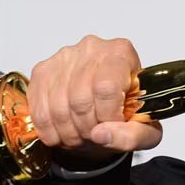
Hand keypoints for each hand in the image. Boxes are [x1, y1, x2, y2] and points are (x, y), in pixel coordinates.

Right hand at [28, 35, 162, 160]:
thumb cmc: (127, 111)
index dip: (108, 116)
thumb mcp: (146, 130)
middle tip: (95, 135)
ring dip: (68, 133)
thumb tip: (101, 134)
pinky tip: (63, 132)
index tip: (112, 125)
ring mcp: (64, 58)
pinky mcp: (42, 71)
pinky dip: (50, 131)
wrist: (105, 104)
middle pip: (80, 99)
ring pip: (58, 107)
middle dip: (87, 128)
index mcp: (121, 53)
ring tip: (81, 136)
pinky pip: (39, 110)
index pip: (107, 88)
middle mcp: (92, 48)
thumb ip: (133, 136)